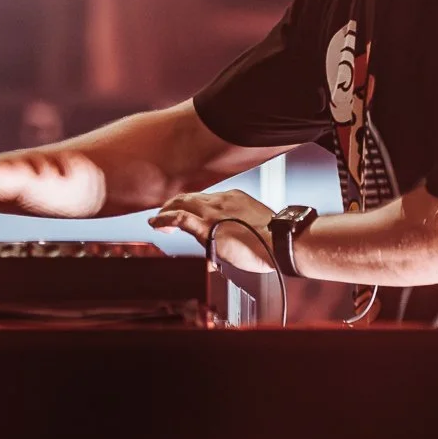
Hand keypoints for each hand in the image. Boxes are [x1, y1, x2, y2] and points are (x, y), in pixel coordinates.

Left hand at [149, 190, 276, 272]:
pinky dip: (164, 219)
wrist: (281, 241)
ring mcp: (212, 213)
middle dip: (175, 203)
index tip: (188, 212)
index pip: (206, 199)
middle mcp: (220, 201)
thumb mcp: (256, 222)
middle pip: (190, 197)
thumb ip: (239, 225)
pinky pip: (179, 218)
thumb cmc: (275, 239)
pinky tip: (156, 223)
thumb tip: (230, 237)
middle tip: (165, 212)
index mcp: (233, 198)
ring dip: (166, 210)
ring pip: (181, 204)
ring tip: (158, 219)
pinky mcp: (207, 227)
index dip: (193, 205)